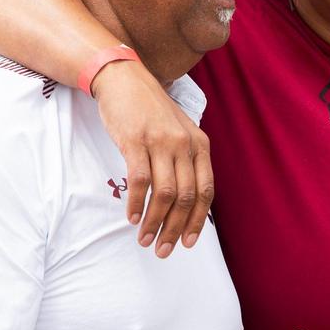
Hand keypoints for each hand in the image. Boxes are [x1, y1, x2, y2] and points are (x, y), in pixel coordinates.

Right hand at [91, 59, 213, 256]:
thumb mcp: (178, 132)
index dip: (197, 220)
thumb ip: (185, 160)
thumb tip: (184, 201)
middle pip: (186, 197)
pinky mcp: (136, 141)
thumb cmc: (150, 111)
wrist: (124, 80)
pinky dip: (137, 204)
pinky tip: (132, 218)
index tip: (188, 242)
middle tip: (163, 250)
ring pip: (165, 193)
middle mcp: (184, 144)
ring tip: (145, 239)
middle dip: (175, 229)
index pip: (205, 190)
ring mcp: (161, 142)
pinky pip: (140, 181)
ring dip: (155, 222)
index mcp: (199, 144)